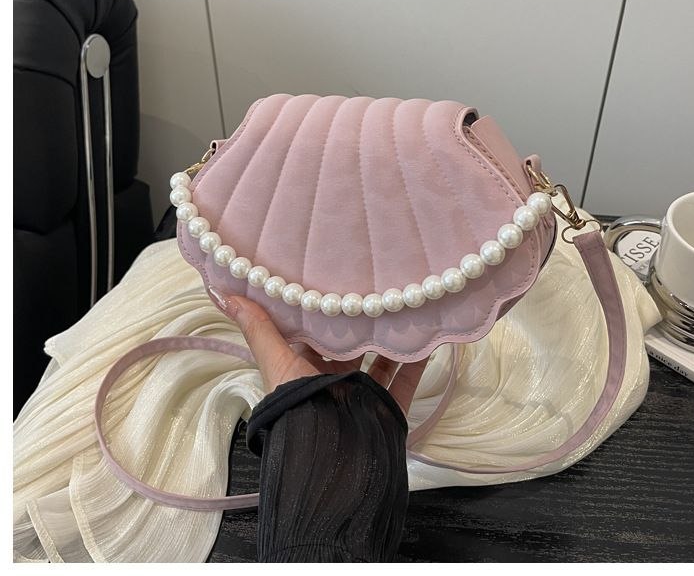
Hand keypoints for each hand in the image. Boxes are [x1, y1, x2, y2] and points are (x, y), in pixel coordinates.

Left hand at [208, 287, 427, 414]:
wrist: (333, 460)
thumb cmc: (299, 408)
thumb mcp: (276, 362)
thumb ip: (258, 328)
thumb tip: (219, 290)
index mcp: (303, 373)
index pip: (312, 335)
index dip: (320, 311)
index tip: (333, 278)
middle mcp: (332, 383)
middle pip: (349, 347)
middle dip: (359, 322)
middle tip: (374, 286)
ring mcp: (362, 397)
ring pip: (380, 361)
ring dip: (390, 338)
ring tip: (403, 305)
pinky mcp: (387, 410)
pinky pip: (405, 381)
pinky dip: (416, 361)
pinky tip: (427, 336)